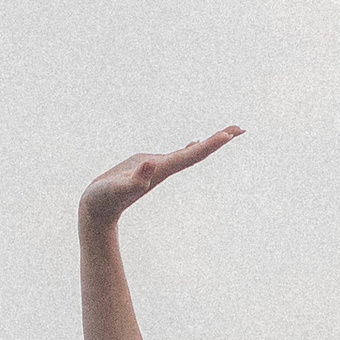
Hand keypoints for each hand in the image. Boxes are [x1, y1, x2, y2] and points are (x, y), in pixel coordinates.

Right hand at [78, 129, 240, 229]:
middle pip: (199, 153)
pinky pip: (177, 155)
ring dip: (210, 143)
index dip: (209, 145)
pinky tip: (195, 143)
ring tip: (228, 133)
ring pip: (191, 153)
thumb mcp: (116, 188)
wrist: (97, 212)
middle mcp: (166, 169)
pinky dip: (190, 148)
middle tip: (242, 128)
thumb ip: (133, 180)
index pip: (191, 156)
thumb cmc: (104, 200)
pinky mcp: (151, 167)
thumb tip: (150, 166)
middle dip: (219, 140)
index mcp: (161, 170)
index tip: (229, 135)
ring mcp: (160, 168)